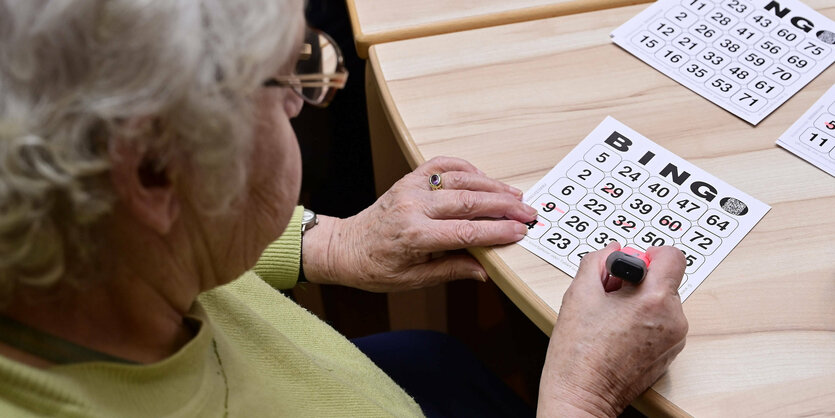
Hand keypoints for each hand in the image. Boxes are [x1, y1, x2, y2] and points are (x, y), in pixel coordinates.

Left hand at [302, 156, 536, 290]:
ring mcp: (409, 188)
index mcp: (414, 236)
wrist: (345, 247)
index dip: (498, 231)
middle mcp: (412, 207)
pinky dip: (465, 168)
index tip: (520, 232)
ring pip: (459, 180)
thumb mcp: (413, 280)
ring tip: (515, 196)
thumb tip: (486, 271)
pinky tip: (483, 178)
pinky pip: (440, 165)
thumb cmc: (376, 267)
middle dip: (503, 206)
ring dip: (491, 186)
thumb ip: (452, 270)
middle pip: (468, 201)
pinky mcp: (407, 179)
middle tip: (528, 213)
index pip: (467, 231)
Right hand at [537, 243, 687, 416]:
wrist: (583, 395)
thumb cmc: (579, 354)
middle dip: (638, 282)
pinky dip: (644, 322)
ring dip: (640, 302)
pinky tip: (618, 333)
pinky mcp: (670, 354)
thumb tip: (612, 251)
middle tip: (609, 296)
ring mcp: (675, 340)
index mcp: (655, 300)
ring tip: (610, 319)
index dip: (650, 255)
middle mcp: (673, 320)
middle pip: (664, 281)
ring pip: (662, 303)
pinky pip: (662, 324)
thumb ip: (597, 261)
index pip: (673, 256)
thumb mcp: (579, 294)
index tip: (631, 264)